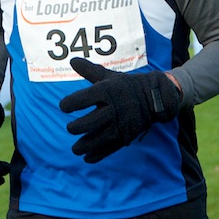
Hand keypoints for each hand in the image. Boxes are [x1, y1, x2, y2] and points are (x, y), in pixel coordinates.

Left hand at [59, 57, 181, 163]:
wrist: (154, 98)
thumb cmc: (126, 86)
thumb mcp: (109, 76)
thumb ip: (89, 70)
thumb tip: (72, 60)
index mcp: (106, 91)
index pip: (83, 98)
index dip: (69, 104)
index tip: (64, 106)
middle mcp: (112, 109)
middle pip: (88, 123)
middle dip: (74, 128)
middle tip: (71, 128)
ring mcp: (119, 124)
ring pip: (96, 140)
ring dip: (82, 146)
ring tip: (75, 148)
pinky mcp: (125, 136)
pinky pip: (108, 149)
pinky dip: (96, 156)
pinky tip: (87, 158)